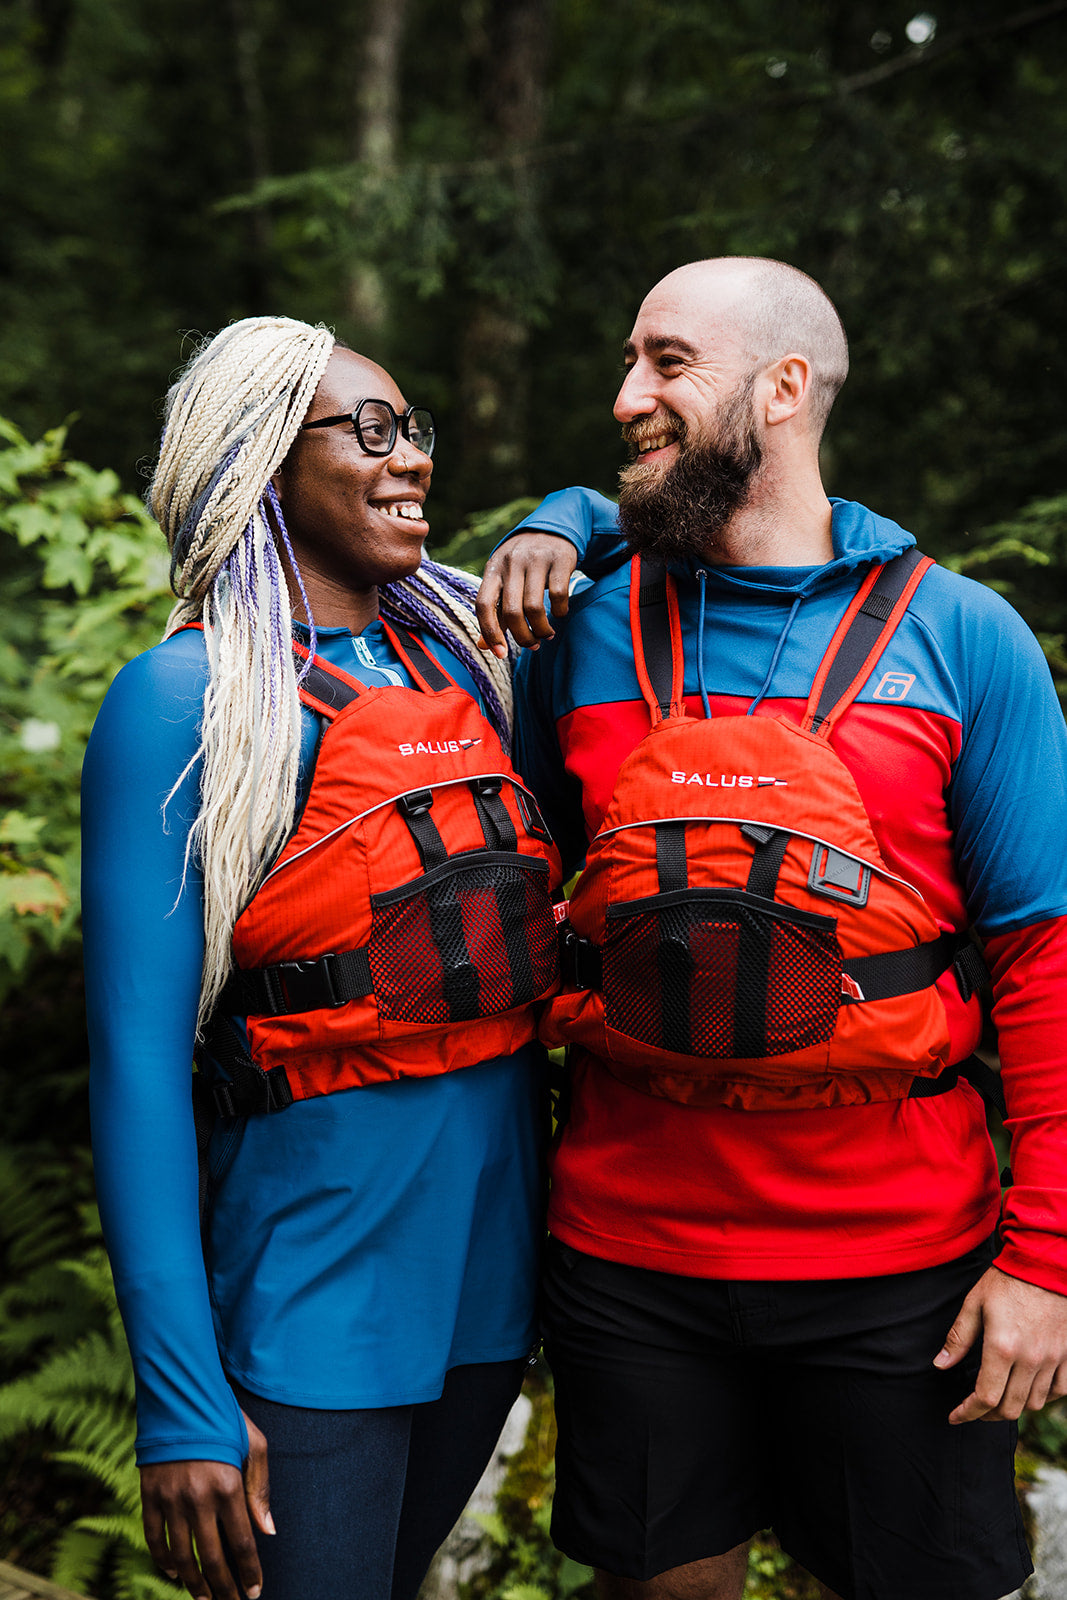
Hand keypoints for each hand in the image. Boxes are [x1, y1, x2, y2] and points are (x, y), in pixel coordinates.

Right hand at [141, 1409, 272, 1598]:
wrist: (180, 1394)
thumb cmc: (224, 1418)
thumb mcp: (253, 1444)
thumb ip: (260, 1490)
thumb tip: (268, 1532)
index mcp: (228, 1485)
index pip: (241, 1543)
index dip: (249, 1573)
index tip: (254, 1593)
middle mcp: (197, 1497)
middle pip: (212, 1558)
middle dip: (223, 1588)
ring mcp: (170, 1498)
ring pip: (181, 1555)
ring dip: (193, 1582)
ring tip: (204, 1598)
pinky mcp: (149, 1494)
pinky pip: (153, 1537)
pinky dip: (162, 1559)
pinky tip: (174, 1572)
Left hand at [476, 533, 578, 656]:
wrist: (551, 529)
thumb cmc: (523, 564)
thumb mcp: (504, 580)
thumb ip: (495, 612)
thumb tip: (484, 646)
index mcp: (493, 569)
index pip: (483, 604)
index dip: (490, 633)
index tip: (501, 654)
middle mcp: (511, 562)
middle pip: (512, 611)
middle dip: (522, 637)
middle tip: (532, 646)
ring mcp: (536, 559)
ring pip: (535, 607)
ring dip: (541, 629)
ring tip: (546, 634)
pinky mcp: (559, 559)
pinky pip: (559, 594)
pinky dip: (560, 611)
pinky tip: (559, 613)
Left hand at [934, 1265, 1066, 1422]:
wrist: (1044, 1264)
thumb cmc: (1006, 1280)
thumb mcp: (974, 1304)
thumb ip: (958, 1338)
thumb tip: (940, 1365)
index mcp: (1002, 1347)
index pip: (985, 1397)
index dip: (968, 1413)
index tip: (956, 1416)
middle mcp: (1030, 1359)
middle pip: (1010, 1408)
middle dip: (987, 1415)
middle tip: (974, 1410)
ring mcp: (1053, 1359)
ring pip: (1034, 1403)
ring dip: (1014, 1407)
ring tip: (998, 1399)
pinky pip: (1060, 1390)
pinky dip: (1043, 1396)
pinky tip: (1028, 1389)